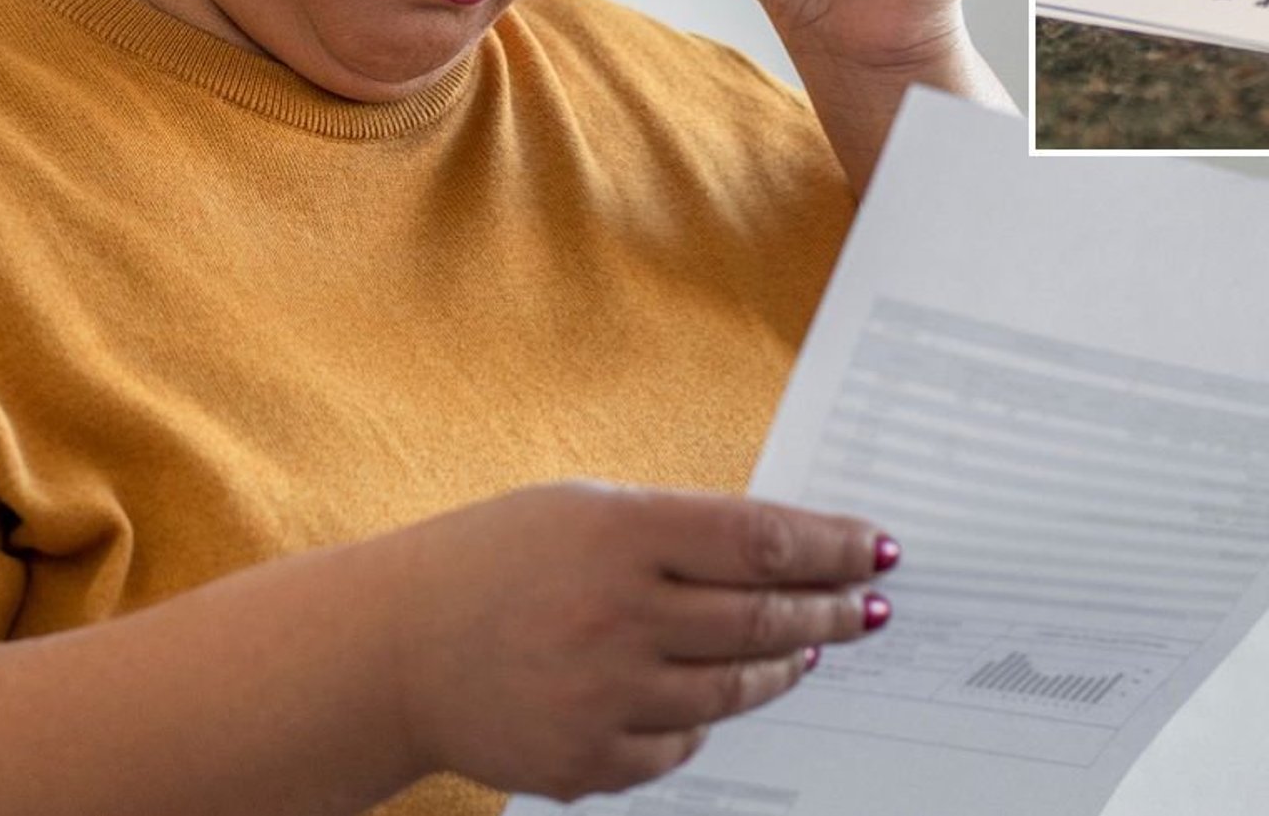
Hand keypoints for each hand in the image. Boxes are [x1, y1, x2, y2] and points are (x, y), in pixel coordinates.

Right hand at [383, 483, 893, 800]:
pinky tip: (723, 695)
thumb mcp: (585, 508)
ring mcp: (603, 696)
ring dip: (784, 665)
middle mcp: (617, 613)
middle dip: (833, 612)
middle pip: (763, 619)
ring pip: (735, 689)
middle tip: (871, 608)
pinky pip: (684, 747)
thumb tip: (784, 553)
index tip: (877, 550)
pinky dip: (709, 720)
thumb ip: (679, 528)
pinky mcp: (588, 761)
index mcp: (620, 531)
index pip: (761, 541)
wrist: (390, 650)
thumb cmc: (498, 559)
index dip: (832, 547)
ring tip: (809, 645)